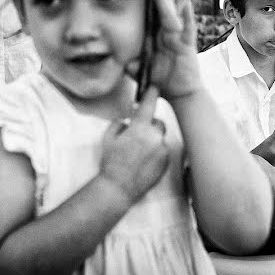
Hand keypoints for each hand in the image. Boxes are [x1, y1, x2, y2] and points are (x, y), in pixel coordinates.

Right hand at [99, 87, 169, 203]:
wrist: (119, 187)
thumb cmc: (111, 162)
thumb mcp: (108, 138)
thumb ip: (118, 124)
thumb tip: (126, 121)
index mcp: (139, 129)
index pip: (148, 105)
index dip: (151, 94)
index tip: (154, 87)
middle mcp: (154, 137)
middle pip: (158, 123)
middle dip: (150, 126)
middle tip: (138, 135)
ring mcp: (162, 150)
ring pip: (160, 139)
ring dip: (152, 141)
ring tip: (138, 154)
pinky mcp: (166, 162)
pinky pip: (163, 152)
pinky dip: (156, 153)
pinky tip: (144, 162)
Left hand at [130, 0, 200, 99]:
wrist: (179, 94)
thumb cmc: (161, 80)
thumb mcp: (139, 69)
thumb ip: (130, 62)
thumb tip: (120, 59)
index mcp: (158, 31)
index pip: (154, 6)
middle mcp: (169, 29)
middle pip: (166, 1)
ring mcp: (179, 34)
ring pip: (176, 7)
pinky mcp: (187, 43)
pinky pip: (186, 24)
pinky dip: (186, 11)